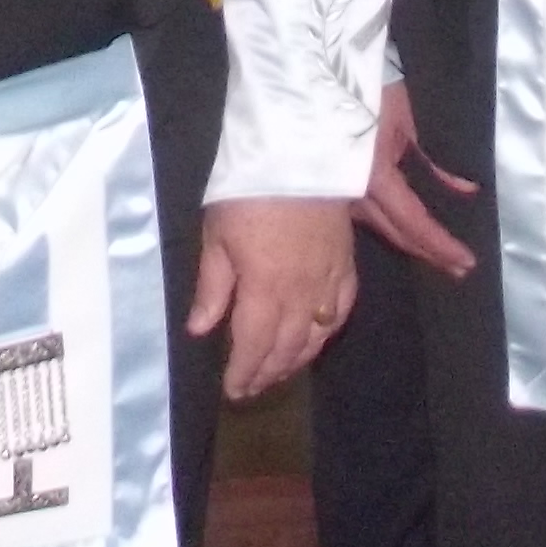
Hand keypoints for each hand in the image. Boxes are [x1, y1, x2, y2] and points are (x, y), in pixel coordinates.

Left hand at [189, 196, 357, 403]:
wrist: (299, 155)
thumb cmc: (248, 193)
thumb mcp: (217, 236)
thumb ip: (212, 288)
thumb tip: (199, 331)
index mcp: (265, 290)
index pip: (254, 347)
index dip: (243, 374)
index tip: (232, 391)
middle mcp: (300, 295)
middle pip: (286, 348)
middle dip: (267, 373)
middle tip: (252, 387)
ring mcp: (328, 281)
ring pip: (315, 337)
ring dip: (295, 360)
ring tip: (278, 371)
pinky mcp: (346, 265)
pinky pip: (341, 310)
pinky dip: (328, 331)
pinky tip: (316, 337)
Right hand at [354, 84, 481, 278]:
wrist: (324, 69)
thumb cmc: (370, 89)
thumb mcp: (408, 123)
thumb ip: (434, 163)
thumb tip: (466, 190)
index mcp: (373, 178)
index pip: (413, 222)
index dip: (440, 245)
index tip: (466, 263)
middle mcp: (354, 194)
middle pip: (397, 233)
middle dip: (429, 252)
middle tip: (459, 270)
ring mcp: (343, 192)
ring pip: (382, 226)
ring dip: (411, 241)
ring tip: (440, 257)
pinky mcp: (338, 184)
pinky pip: (368, 211)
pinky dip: (393, 221)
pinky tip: (414, 229)